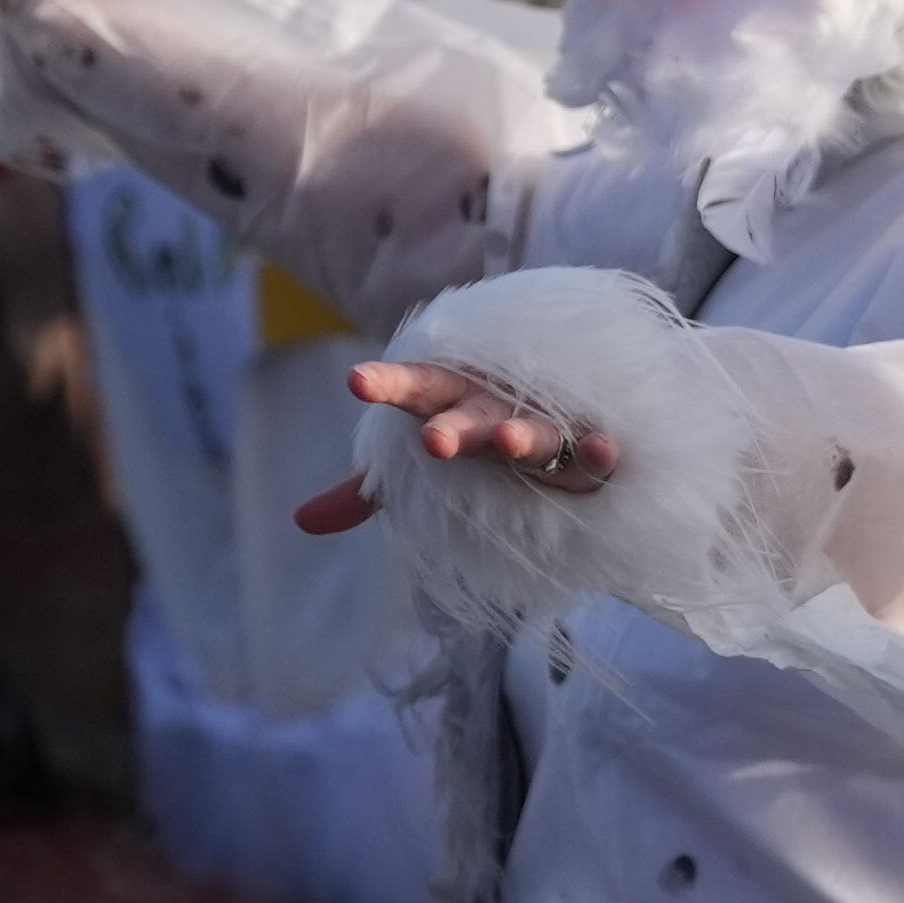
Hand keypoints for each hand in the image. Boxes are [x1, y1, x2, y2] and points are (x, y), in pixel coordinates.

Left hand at [293, 357, 616, 534]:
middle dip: (454, 425)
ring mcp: (550, 428)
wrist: (574, 418)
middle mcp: (499, 411)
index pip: (416, 391)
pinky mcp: (596, 451)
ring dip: (524, 433)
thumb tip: (301, 521)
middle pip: (473, 414)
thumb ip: (365, 492)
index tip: (355, 380)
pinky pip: (598, 453)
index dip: (389, 385)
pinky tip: (602, 449)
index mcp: (453, 406)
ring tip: (506, 439)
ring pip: (535, 431)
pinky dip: (598, 451)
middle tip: (432, 438)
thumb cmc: (483, 438)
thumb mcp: (420, 468)